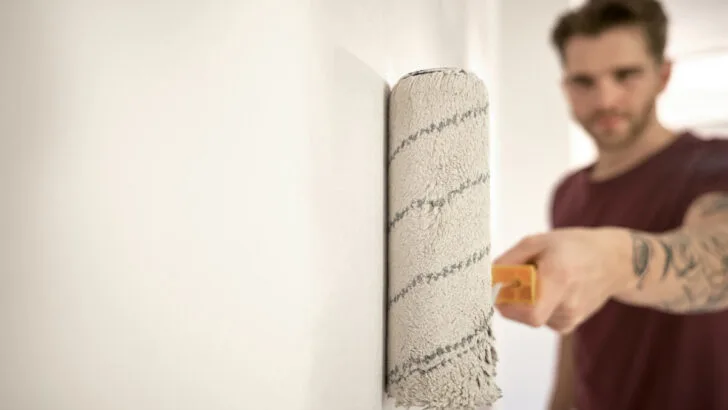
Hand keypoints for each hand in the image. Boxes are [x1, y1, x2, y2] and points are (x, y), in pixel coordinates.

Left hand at [494, 227, 634, 332]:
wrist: (614, 261)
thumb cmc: (575, 247)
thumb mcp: (538, 241)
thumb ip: (510, 259)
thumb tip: (490, 276)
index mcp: (559, 279)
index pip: (530, 313)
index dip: (508, 305)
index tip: (501, 288)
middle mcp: (567, 303)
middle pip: (524, 314)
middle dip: (513, 297)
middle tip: (521, 276)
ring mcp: (570, 318)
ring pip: (529, 316)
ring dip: (526, 299)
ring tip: (543, 278)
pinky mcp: (569, 324)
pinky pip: (540, 318)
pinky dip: (537, 304)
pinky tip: (552, 289)